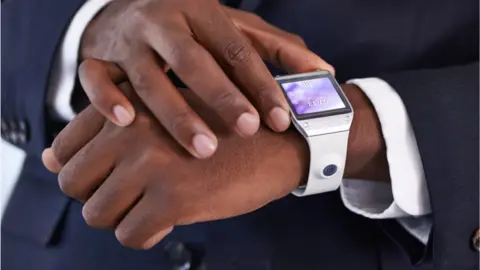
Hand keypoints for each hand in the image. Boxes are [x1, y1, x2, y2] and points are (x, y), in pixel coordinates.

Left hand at [46, 83, 309, 248]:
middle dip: (98, 196)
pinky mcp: (173, 198)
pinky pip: (130, 235)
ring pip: (97, 214)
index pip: (64, 148)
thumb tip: (47, 159)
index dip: (83, 170)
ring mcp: (150, 164)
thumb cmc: (222, 128)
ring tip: (153, 205)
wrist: (279, 138)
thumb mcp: (163, 115)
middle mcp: (130, 130)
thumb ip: (104, 132)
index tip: (109, 176)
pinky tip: (169, 219)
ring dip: (123, 217)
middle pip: (72, 183)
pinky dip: (145, 235)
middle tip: (132, 194)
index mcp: (127, 105)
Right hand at [80, 1, 332, 157]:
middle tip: (247, 130)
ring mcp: (127, 40)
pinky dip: (107, 99)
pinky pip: (96, 78)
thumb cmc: (191, 26)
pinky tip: (126, 122)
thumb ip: (278, 48)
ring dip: (174, 113)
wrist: (127, 5)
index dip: (260, 84)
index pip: (235, 49)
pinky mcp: (96, 57)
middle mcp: (163, 22)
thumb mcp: (233, 28)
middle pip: (192, 61)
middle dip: (220, 97)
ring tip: (203, 148)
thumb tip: (325, 71)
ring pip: (149, 77)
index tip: (281, 119)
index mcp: (201, 11)